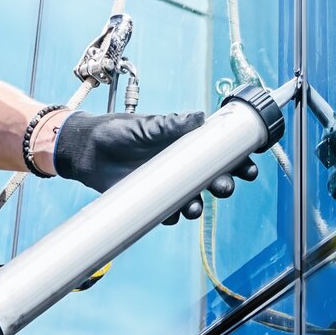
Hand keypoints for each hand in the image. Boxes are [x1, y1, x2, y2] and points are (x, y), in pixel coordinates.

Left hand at [53, 110, 261, 223]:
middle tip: (224, 186)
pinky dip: (173, 216)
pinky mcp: (151, 201)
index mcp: (186, 144)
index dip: (237, 160)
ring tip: (194, 207)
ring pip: (194, 200)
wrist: (86, 150)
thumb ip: (170, 124)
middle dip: (224, 184)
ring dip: (199, 206)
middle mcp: (181, 166)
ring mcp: (167, 185)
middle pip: (213, 179)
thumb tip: (198, 118)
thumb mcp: (145, 125)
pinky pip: (169, 214)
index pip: (219, 152)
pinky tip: (171, 214)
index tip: (249, 165)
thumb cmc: (117, 131)